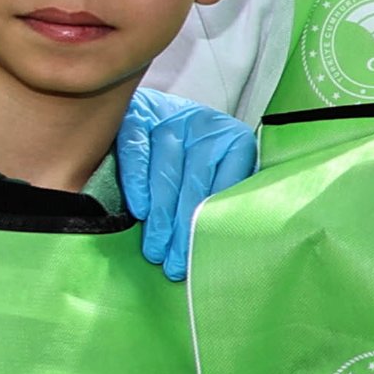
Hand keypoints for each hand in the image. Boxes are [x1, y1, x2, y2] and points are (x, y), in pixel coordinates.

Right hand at [114, 91, 260, 283]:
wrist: (161, 111)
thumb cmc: (197, 153)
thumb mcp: (223, 168)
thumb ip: (230, 195)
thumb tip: (236, 243)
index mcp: (234, 140)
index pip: (229, 184)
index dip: (217, 221)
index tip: (209, 253)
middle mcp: (205, 126)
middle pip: (196, 182)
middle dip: (185, 227)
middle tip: (177, 263)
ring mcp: (170, 118)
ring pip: (166, 172)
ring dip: (160, 216)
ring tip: (156, 249)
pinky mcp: (138, 116)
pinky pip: (137, 153)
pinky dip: (137, 184)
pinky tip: (140, 211)